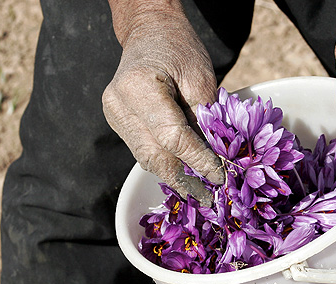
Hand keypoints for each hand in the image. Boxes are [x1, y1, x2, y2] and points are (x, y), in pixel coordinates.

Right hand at [102, 1, 223, 205]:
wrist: (150, 33)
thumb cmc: (179, 49)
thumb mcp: (201, 80)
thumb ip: (206, 121)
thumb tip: (217, 161)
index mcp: (137, 87)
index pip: (172, 137)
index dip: (198, 161)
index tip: (220, 176)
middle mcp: (118, 106)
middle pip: (155, 156)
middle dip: (185, 180)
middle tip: (210, 198)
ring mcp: (115, 117)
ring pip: (148, 159)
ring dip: (176, 178)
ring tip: (201, 193)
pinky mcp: (119, 124)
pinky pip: (145, 152)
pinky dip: (166, 164)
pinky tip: (185, 176)